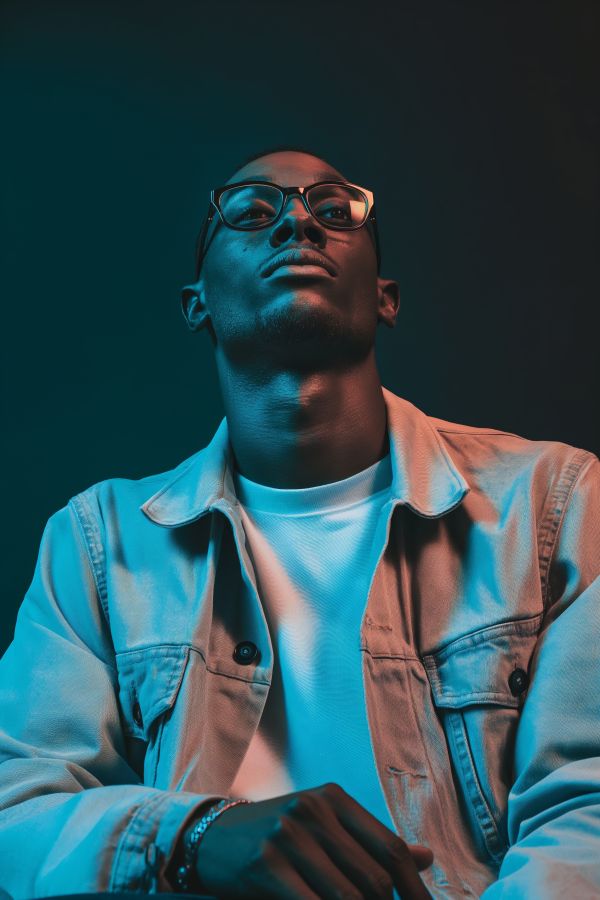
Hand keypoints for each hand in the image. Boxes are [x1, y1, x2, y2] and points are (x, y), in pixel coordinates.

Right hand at [195, 782, 432, 898]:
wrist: (212, 838)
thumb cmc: (277, 837)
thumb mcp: (324, 827)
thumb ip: (371, 843)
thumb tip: (427, 858)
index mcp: (333, 798)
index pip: (389, 847)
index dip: (413, 888)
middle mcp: (314, 808)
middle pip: (372, 877)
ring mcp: (289, 833)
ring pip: (347, 895)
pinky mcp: (266, 862)